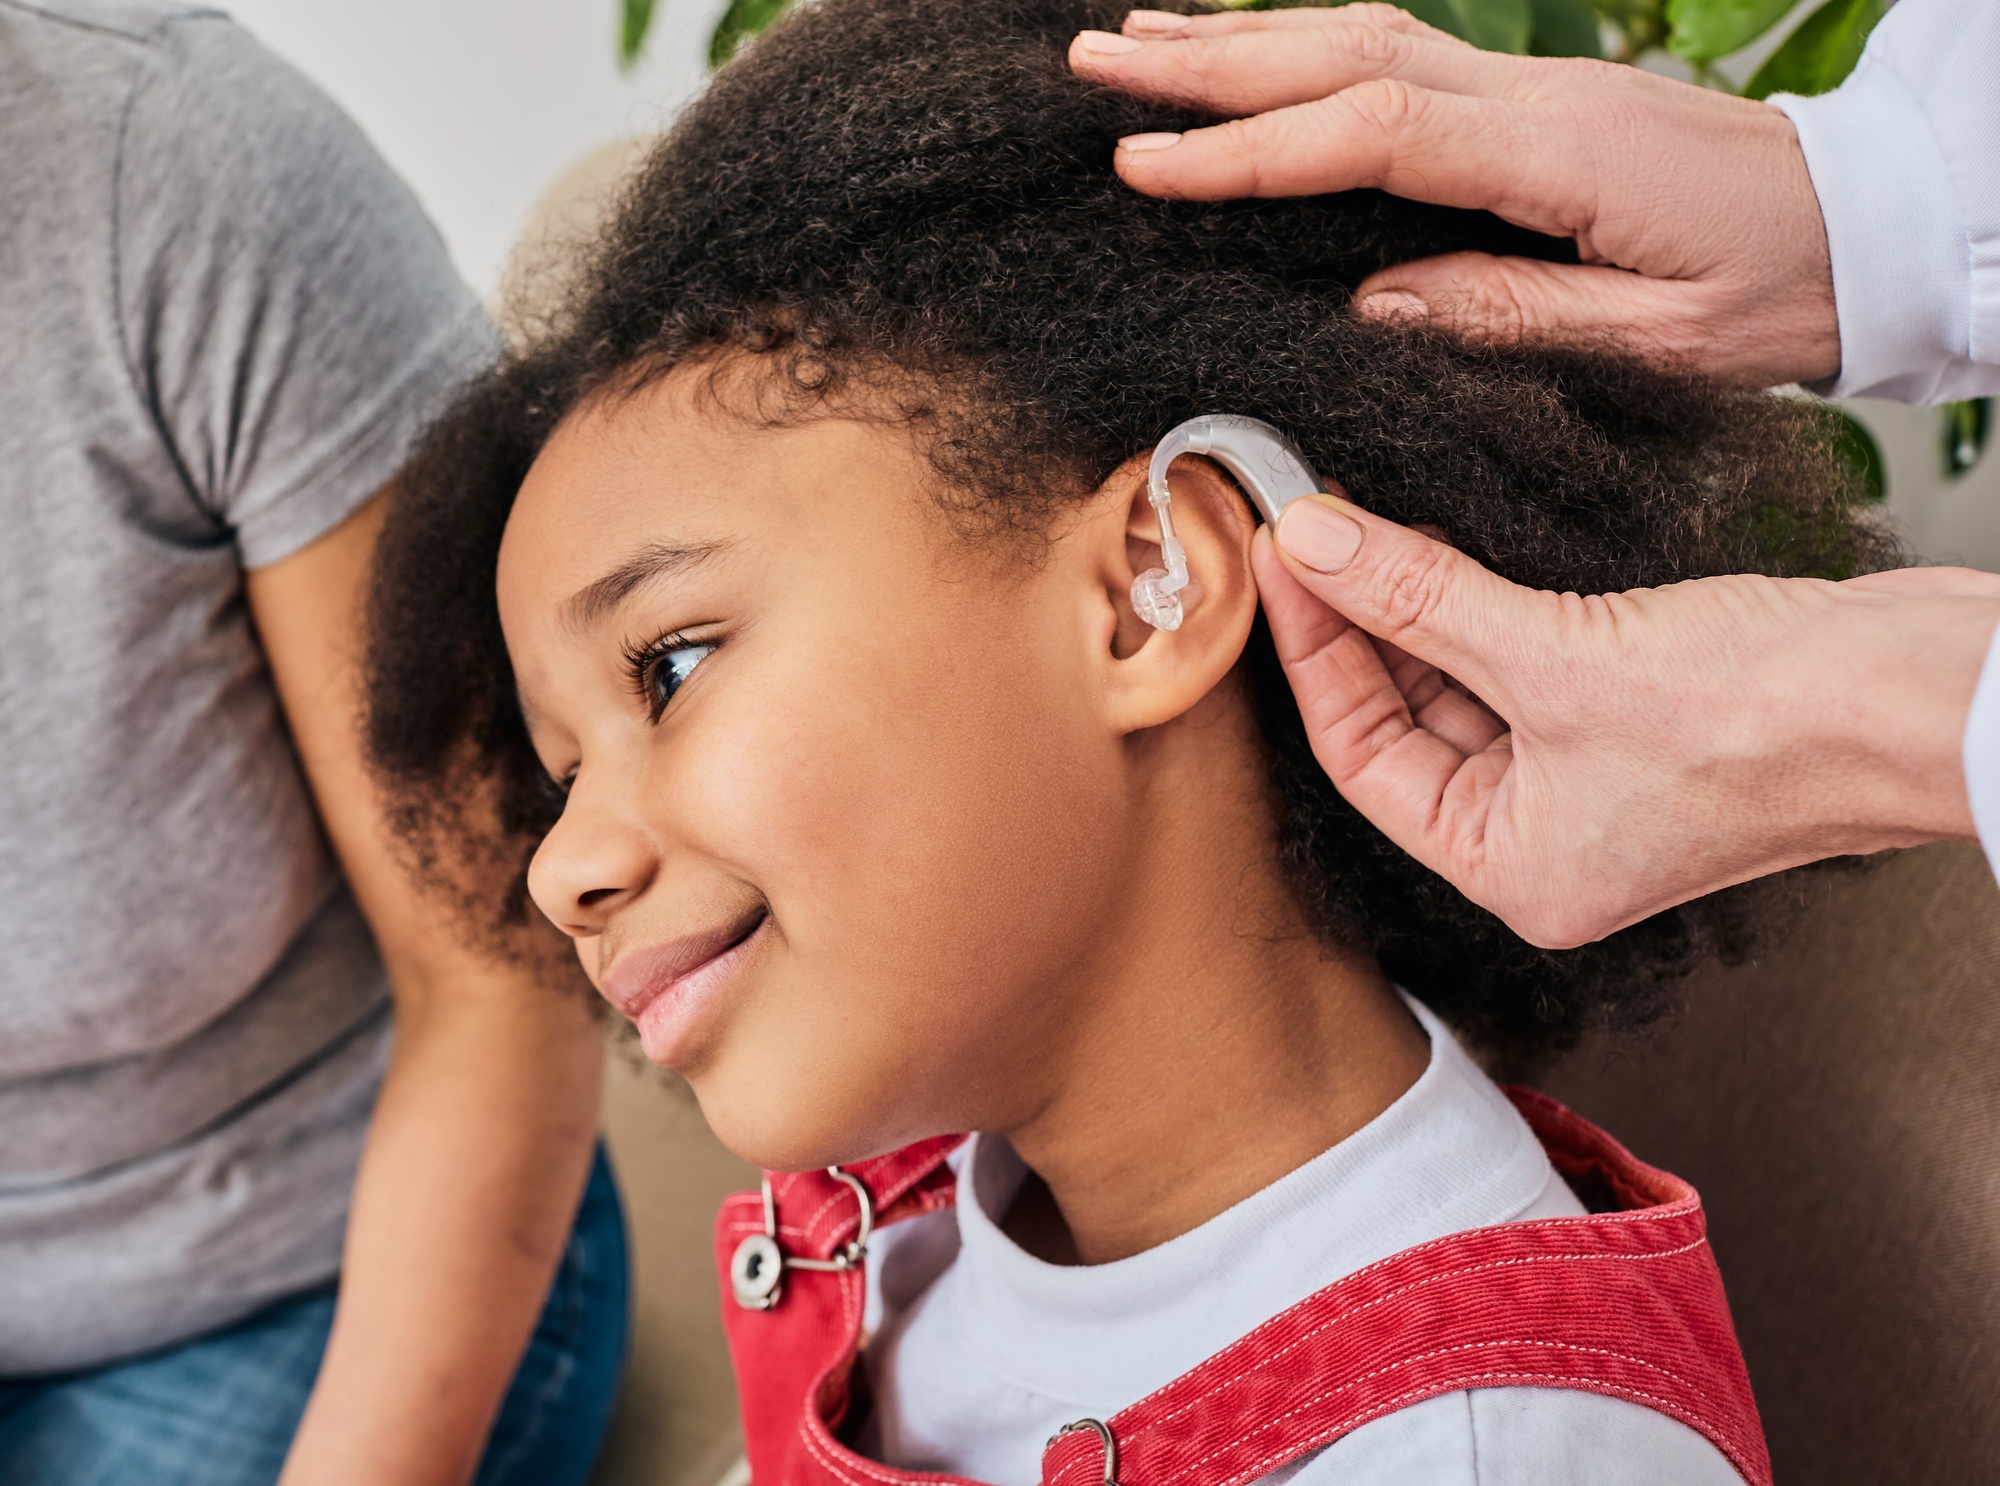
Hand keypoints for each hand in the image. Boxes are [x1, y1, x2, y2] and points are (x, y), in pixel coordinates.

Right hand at [1070, 5, 1840, 386]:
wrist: (1874, 223)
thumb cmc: (1777, 290)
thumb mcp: (1654, 337)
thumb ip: (1509, 316)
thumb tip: (1368, 306)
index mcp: (1553, 154)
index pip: (1367, 132)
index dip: (1248, 148)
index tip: (1144, 162)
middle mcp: (1530, 97)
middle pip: (1342, 52)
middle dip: (1208, 60)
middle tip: (1092, 63)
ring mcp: (1531, 86)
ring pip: (1360, 36)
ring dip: (1242, 38)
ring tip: (1137, 42)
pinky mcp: (1532, 100)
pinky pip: (1396, 56)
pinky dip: (1309, 49)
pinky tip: (1257, 57)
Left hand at [1252, 495, 1999, 947]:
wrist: (1925, 690)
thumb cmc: (1771, 721)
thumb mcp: (1555, 656)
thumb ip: (1421, 598)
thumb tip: (1316, 544)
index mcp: (1515, 872)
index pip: (1363, 760)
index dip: (1313, 656)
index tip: (1281, 560)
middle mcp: (1547, 837)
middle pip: (1406, 721)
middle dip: (1357, 624)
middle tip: (1307, 528)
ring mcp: (1593, 778)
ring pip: (1462, 683)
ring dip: (1413, 604)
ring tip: (1358, 521)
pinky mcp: (1634, 713)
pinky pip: (1522, 656)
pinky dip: (1478, 602)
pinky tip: (1439, 540)